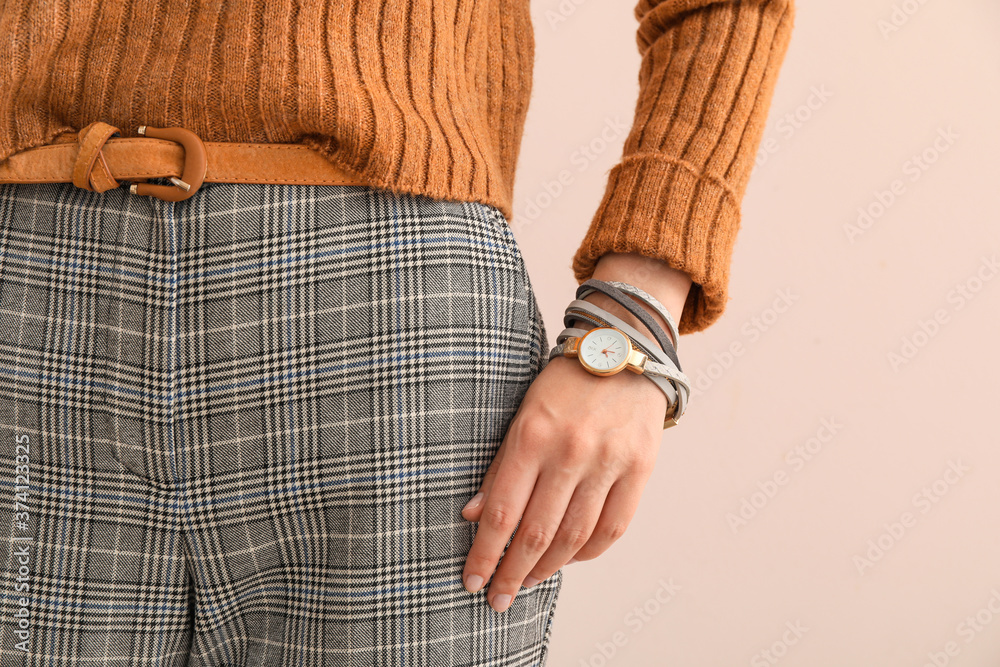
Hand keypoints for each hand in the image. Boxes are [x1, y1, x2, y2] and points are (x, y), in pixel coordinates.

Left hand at [459, 350, 665, 611]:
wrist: (623, 350)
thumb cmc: (562, 383)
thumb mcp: (522, 414)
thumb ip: (500, 465)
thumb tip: (473, 515)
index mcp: (532, 435)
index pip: (502, 512)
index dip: (485, 554)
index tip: (472, 581)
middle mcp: (570, 451)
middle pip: (537, 533)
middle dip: (512, 573)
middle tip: (497, 599)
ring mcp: (608, 461)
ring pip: (575, 537)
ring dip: (548, 568)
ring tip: (528, 582)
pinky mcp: (640, 467)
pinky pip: (612, 527)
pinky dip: (588, 552)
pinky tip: (569, 559)